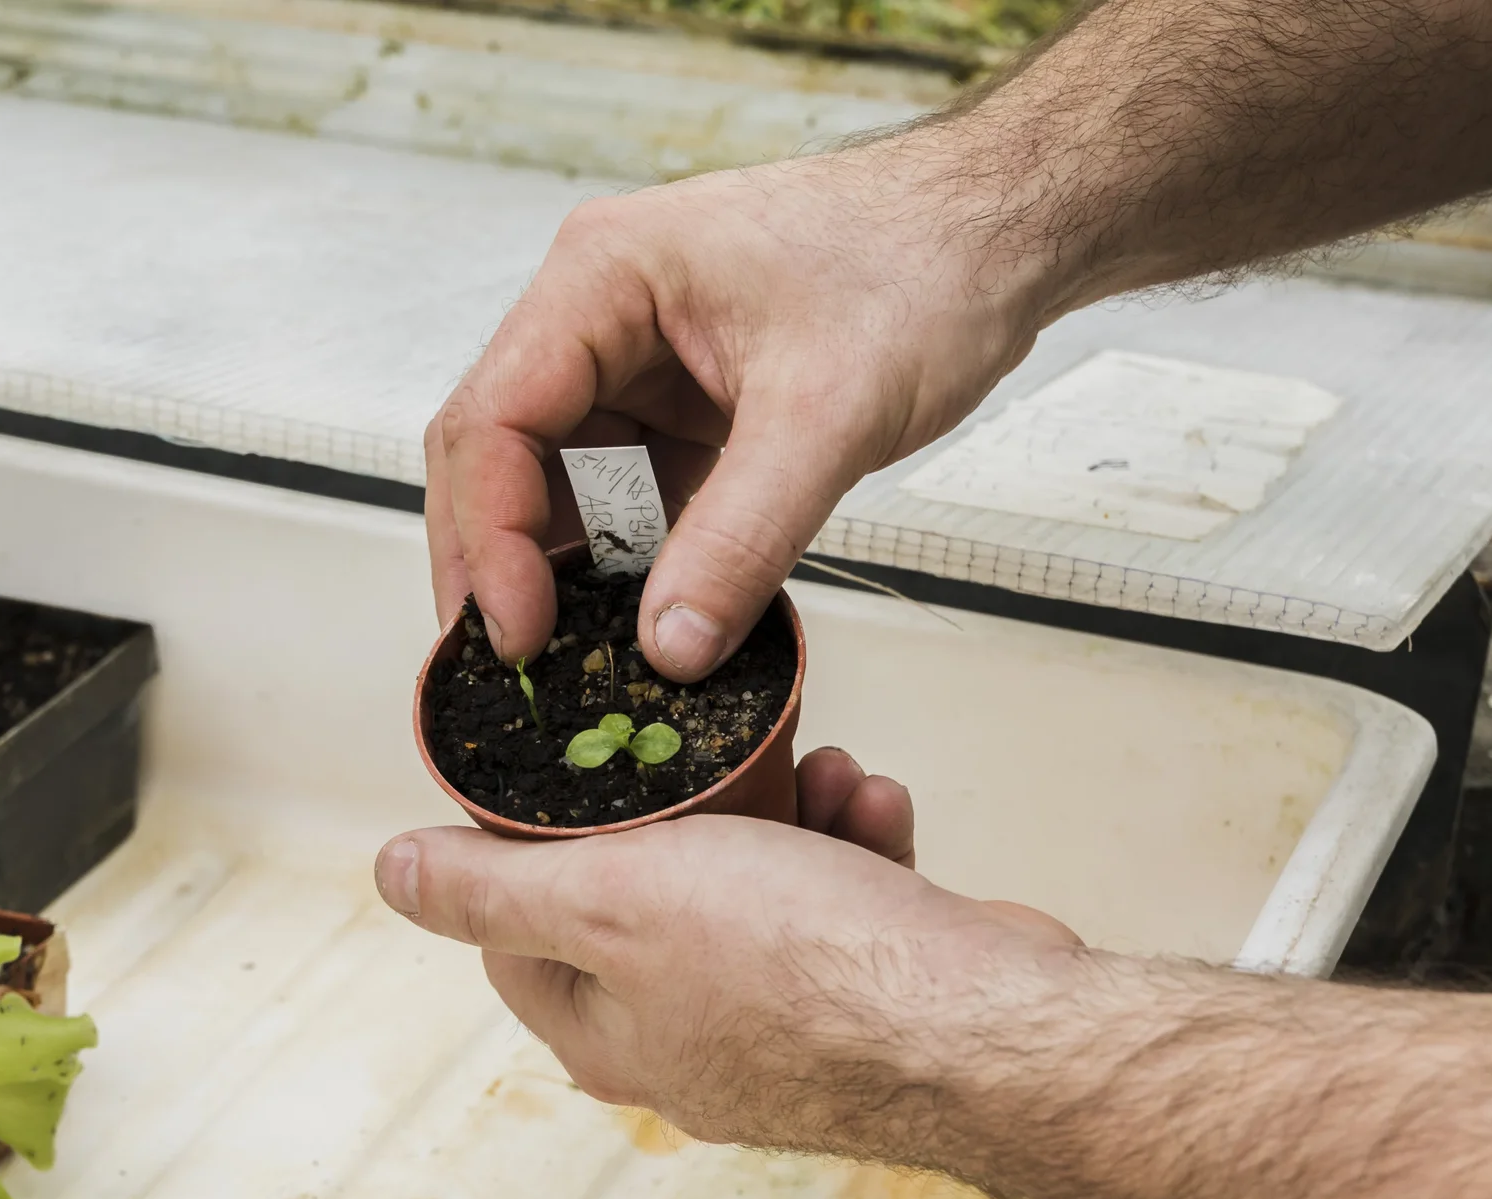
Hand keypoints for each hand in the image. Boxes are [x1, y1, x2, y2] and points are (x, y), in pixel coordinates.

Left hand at [372, 748, 1082, 1157]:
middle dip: (685, 810)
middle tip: (707, 754)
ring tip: (814, 774)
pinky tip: (870, 808)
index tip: (573, 770)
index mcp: (605, 1036)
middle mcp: (689, 1044)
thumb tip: (395, 876)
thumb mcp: (609, 899)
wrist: (991, 1025)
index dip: (535, 840)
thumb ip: (492, 887)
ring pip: (751, 886)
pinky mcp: (867, 1000)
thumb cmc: (811, 974)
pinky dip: (852, 844)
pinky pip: (837, 902)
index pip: (517, 930)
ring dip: (782, 813)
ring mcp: (784, 1026)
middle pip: (643, 898)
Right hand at [424, 143, 1058, 679]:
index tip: (518, 633)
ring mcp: (633, 362)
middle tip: (512, 673)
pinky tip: (630, 622)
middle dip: (499, 566)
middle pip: (498, 456)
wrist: (1001, 232)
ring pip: (552, 483)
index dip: (490, 538)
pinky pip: (619, 494)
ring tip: (565, 664)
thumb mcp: (831, 414)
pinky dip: (619, 562)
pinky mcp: (676, 405)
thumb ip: (743, 537)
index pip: (493, 420)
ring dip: (555, 571)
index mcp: (601, 277)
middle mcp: (596, 314)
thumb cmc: (924, 264)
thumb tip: (669, 649)